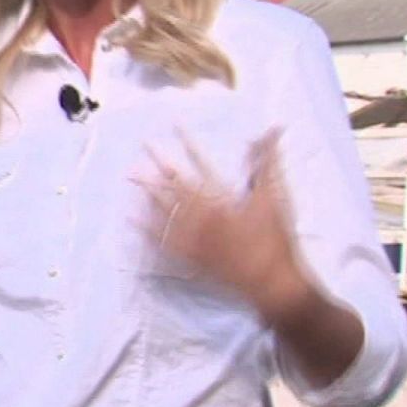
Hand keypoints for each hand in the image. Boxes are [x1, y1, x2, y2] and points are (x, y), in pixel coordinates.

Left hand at [134, 128, 311, 324]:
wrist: (271, 283)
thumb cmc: (275, 239)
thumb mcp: (275, 197)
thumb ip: (269, 162)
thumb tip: (273, 130)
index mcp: (222, 198)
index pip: (201, 161)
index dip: (187, 141)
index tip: (173, 124)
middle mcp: (201, 214)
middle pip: (175, 183)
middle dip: (159, 161)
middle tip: (143, 144)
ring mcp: (192, 236)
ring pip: (164, 208)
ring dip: (148, 189)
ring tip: (131, 174)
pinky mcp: (189, 256)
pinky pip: (162, 239)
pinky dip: (146, 228)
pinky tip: (130, 218)